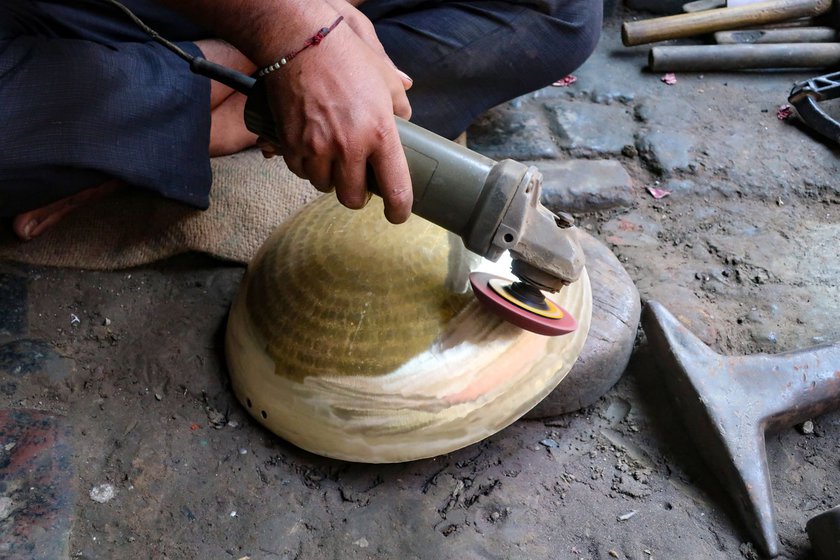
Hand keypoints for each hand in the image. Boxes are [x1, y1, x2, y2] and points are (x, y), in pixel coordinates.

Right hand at [259, 7, 413, 223]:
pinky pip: (300, 172)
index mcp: (379, 133)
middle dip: (358, 195)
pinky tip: (313, 152)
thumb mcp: (384, 78)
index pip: (395, 188)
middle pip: (353, 198)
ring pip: (324, 187)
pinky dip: (307, 167)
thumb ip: (399, 104)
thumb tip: (406, 118)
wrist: (299, 42)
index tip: (398, 214)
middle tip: (360, 182)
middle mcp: (349, 147)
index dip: (399, 209)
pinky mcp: (291, 144)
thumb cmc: (347, 57)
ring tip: (335, 161)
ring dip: (330, 179)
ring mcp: (317, 148)